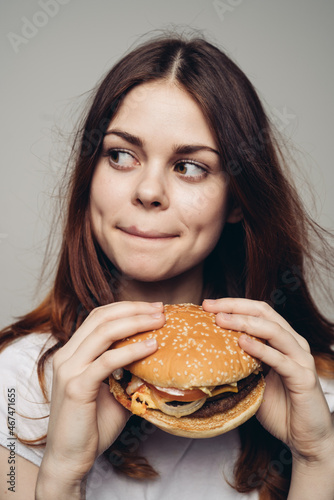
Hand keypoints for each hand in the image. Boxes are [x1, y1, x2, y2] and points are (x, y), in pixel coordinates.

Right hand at [40, 301, 163, 485]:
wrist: (70, 459)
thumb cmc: (92, 425)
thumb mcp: (112, 391)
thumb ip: (126, 371)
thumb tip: (157, 357)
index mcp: (72, 353)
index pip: (99, 317)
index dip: (127, 308)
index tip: (153, 308)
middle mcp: (67, 356)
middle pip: (101, 317)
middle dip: (134, 309)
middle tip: (161, 309)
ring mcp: (69, 370)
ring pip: (104, 332)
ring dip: (136, 322)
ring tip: (160, 321)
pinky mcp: (76, 387)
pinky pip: (107, 361)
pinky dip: (132, 350)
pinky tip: (151, 347)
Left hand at [203, 298, 333, 464]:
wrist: (305, 438)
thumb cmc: (279, 407)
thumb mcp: (253, 379)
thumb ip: (240, 363)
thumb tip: (207, 352)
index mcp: (282, 340)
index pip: (258, 311)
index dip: (233, 304)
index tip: (207, 304)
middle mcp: (294, 343)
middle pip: (265, 313)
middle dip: (235, 307)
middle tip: (210, 307)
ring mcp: (301, 359)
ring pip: (274, 330)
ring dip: (245, 322)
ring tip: (222, 320)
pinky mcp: (304, 378)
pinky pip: (281, 360)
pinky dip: (261, 349)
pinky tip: (242, 343)